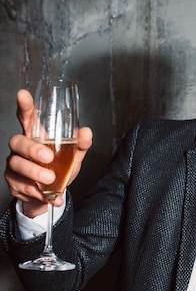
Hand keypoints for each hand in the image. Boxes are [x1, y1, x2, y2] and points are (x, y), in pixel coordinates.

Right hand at [5, 89, 92, 217]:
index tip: (23, 94)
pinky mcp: (14, 183)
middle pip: (17, 141)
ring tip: (51, 180)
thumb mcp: (73, 156)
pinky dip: (37, 192)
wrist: (50, 195)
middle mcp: (21, 148)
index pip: (26, 118)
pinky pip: (21, 186)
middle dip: (31, 149)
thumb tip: (86, 132)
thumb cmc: (59, 168)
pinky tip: (49, 196)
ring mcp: (15, 165)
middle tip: (48, 158)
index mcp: (35, 136)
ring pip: (16, 165)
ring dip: (34, 173)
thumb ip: (80, 145)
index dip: (24, 106)